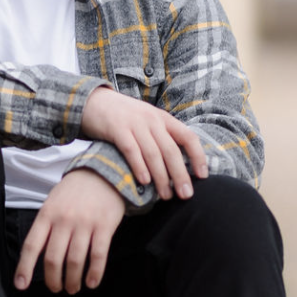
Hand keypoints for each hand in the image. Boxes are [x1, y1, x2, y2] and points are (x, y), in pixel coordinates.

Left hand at [14, 169, 124, 294]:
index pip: (31, 245)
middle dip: (53, 280)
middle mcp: (63, 220)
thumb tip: (39, 256)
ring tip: (73, 288)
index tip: (21, 285)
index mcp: (47, 215)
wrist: (103, 172)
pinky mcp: (104, 226)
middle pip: (53, 258)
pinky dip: (94, 272)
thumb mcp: (53, 203)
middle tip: (56, 289)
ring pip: (74, 260)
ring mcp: (84, 223)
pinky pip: (98, 255)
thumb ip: (46, 227)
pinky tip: (91, 282)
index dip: (25, 267)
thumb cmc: (74, 192)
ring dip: (73, 280)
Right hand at [80, 86, 207, 200]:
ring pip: (153, 153)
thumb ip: (161, 137)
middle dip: (180, 175)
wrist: (94, 101)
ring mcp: (134, 124)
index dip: (198, 156)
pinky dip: (139, 166)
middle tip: (185, 195)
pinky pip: (131, 150)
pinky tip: (145, 182)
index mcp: (163, 118)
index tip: (203, 176)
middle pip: (171, 150)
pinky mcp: (117, 129)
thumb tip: (178, 165)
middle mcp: (152, 120)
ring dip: (161, 177)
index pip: (188, 137)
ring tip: (165, 195)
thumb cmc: (123, 117)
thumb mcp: (147, 120)